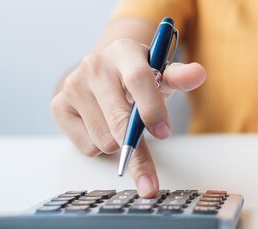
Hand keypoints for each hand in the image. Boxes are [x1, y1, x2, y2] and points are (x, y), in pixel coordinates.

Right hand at [50, 39, 205, 197]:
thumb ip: (180, 78)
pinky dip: (101, 147)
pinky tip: (102, 127)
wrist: (106, 75)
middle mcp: (94, 65)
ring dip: (118, 142)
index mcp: (124, 52)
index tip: (164, 133)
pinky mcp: (58, 107)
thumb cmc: (138, 78)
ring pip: (104, 140)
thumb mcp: (161, 75)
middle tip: (143, 141)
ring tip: (119, 123)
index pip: (139, 79)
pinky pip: (88, 147)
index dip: (153, 110)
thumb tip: (199, 74)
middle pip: (119, 119)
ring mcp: (73, 86)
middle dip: (136, 140)